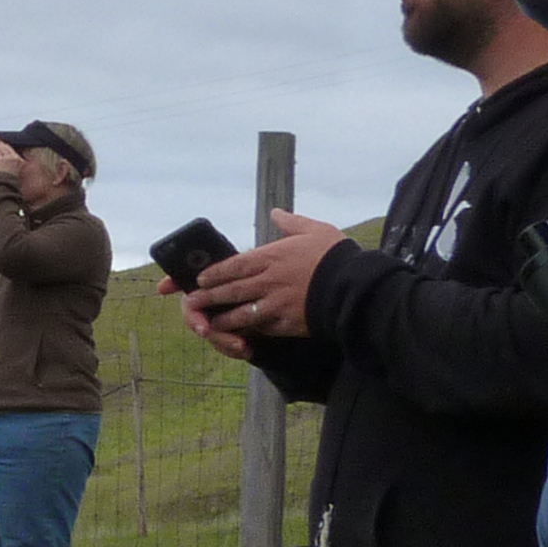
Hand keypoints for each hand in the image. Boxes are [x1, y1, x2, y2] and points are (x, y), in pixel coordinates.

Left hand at [186, 210, 344, 345]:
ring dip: (223, 319)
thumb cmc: (336, 255)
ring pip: (242, 313)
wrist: (354, 286)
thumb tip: (276, 213)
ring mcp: (276, 304)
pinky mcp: (288, 323)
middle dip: (209, 297)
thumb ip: (291, 222)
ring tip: (209, 323)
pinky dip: (250, 331)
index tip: (202, 279)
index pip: (235, 265)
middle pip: (231, 290)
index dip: (216, 273)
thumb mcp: (315, 229)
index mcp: (272, 257)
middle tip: (193, 301)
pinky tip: (241, 333)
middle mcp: (269, 281)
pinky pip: (263, 328)